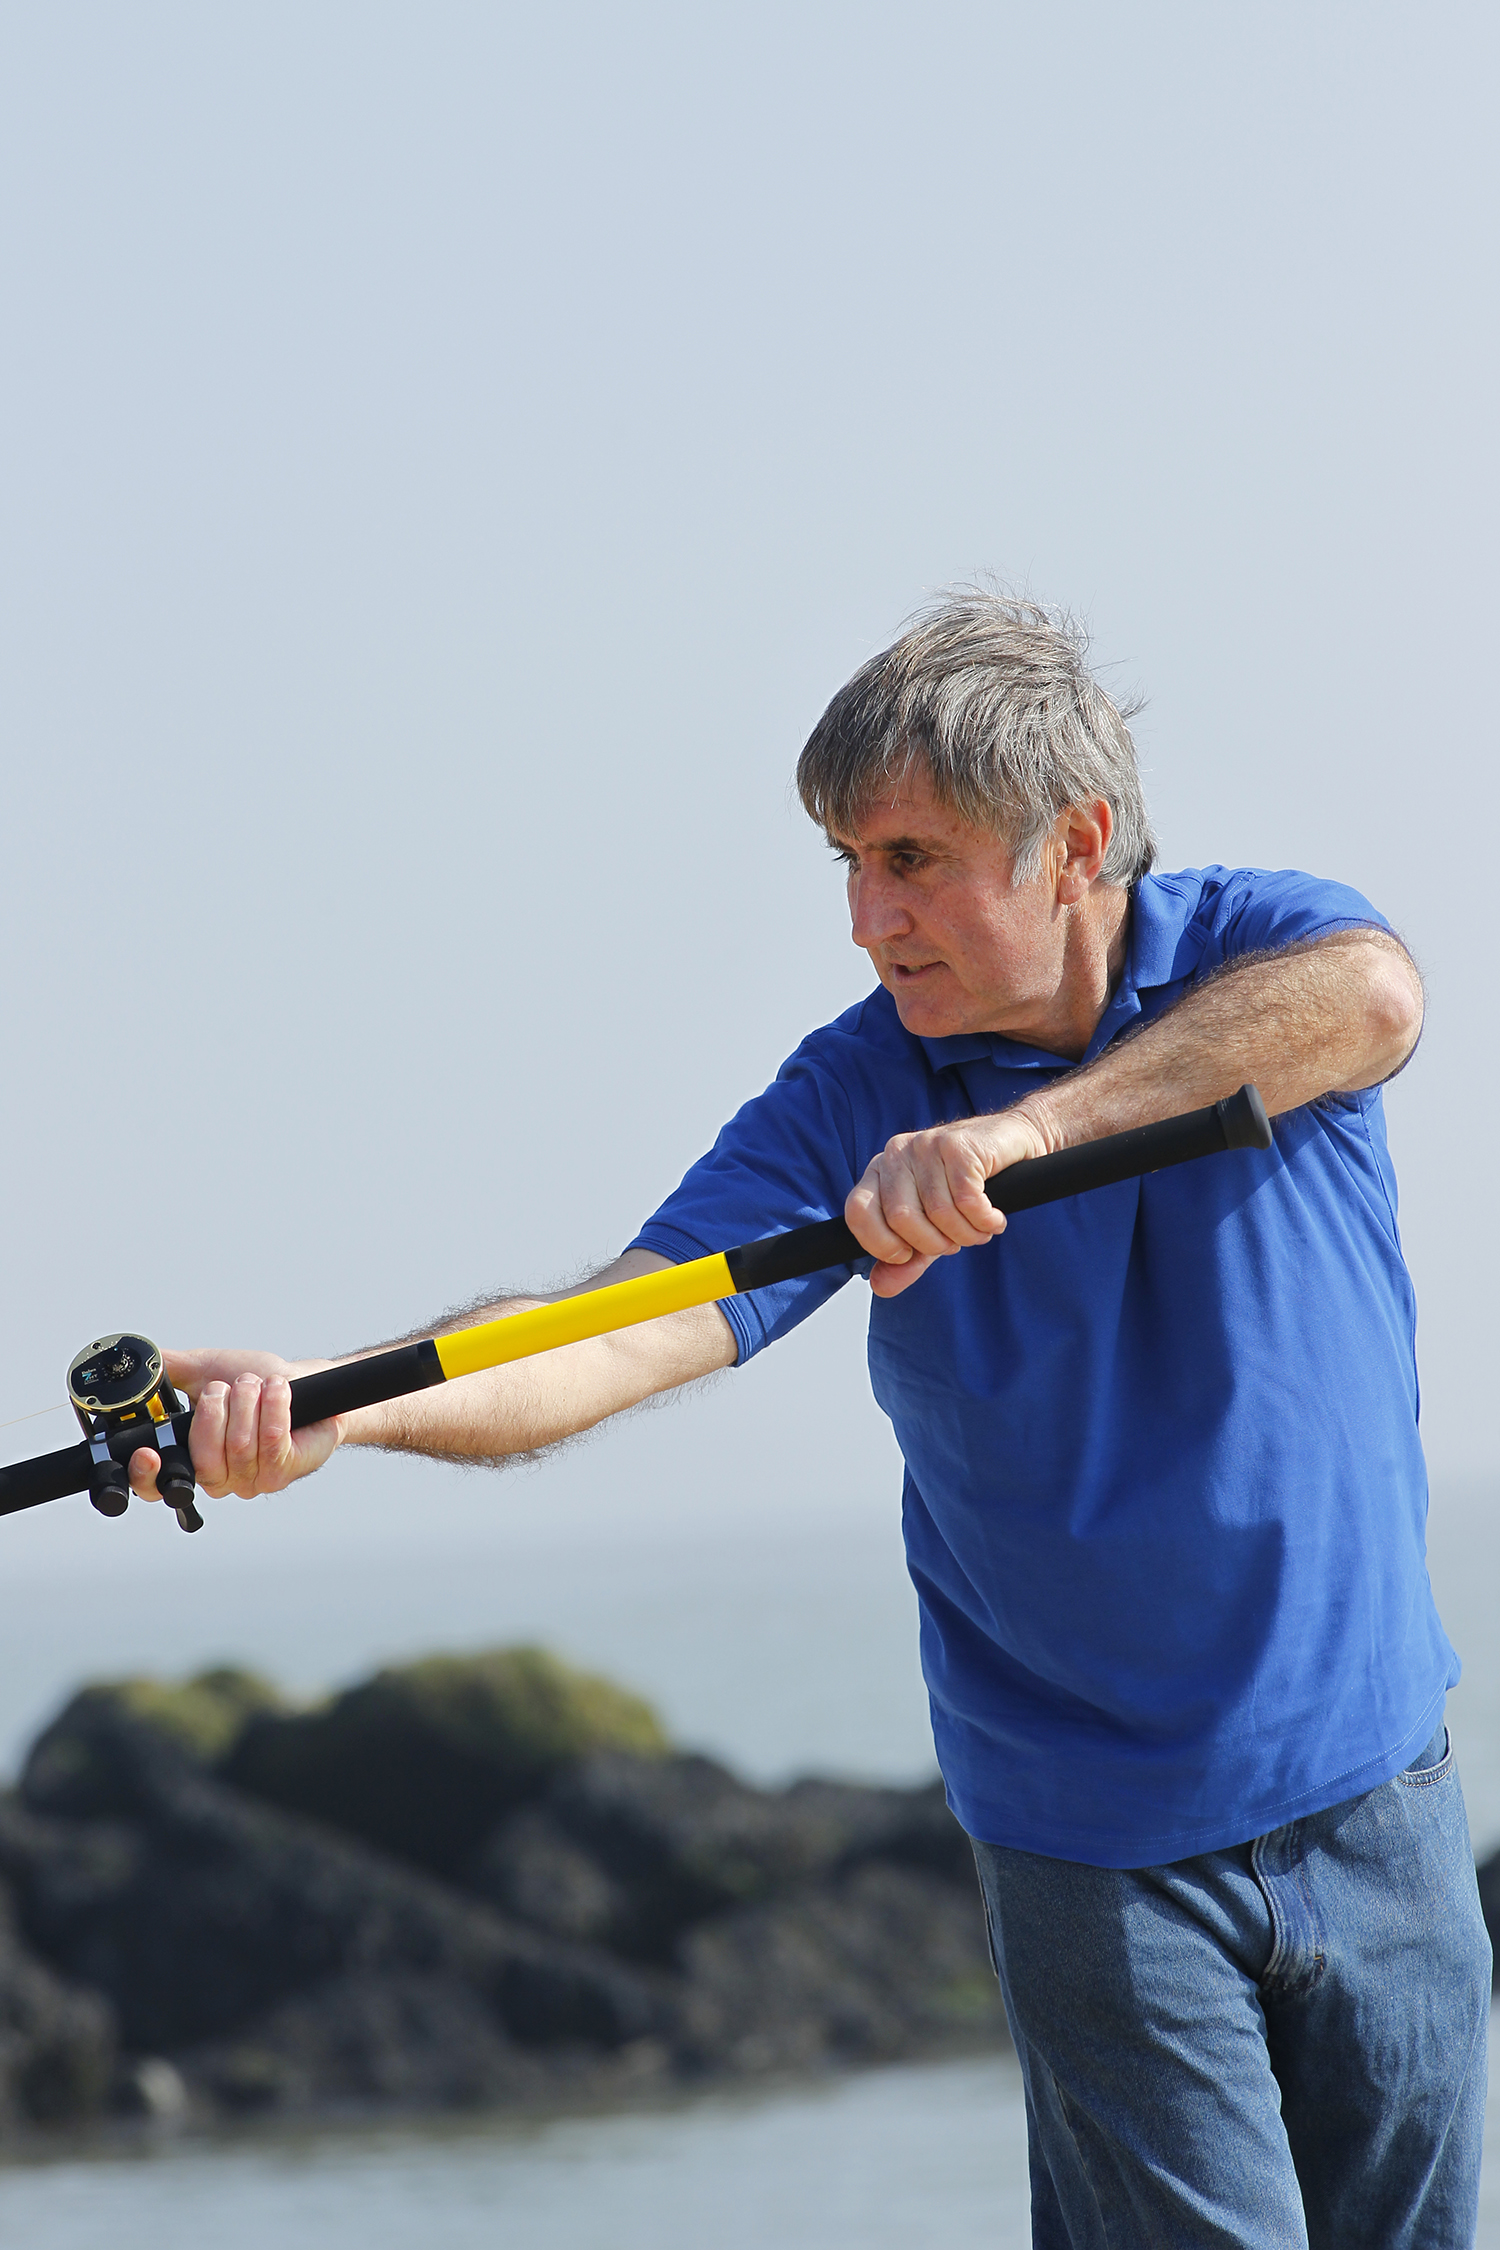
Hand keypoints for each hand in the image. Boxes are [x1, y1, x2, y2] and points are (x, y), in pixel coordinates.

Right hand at [125, 1347, 342, 1504]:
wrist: (306, 1385)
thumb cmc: (256, 1382)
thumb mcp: (206, 1370)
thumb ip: (169, 1370)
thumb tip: (139, 1362)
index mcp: (192, 1459)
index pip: (157, 1487)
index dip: (147, 1477)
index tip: (148, 1454)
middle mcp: (218, 1478)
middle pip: (202, 1460)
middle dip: (214, 1412)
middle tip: (226, 1388)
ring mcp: (250, 1480)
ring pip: (237, 1447)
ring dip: (247, 1402)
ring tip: (256, 1384)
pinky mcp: (282, 1472)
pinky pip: (270, 1441)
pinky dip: (273, 1406)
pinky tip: (277, 1389)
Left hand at [844, 1105, 1052, 1296]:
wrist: (1012, 1143)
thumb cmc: (967, 1187)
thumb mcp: (931, 1230)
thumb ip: (906, 1260)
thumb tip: (879, 1287)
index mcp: (879, 1172)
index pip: (857, 1213)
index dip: (881, 1245)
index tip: (909, 1255)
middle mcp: (897, 1154)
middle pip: (901, 1218)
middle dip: (934, 1243)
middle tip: (954, 1242)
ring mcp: (926, 1145)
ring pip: (939, 1212)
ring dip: (967, 1235)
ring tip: (979, 1230)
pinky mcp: (959, 1145)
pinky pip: (968, 1202)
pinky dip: (985, 1221)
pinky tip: (994, 1219)